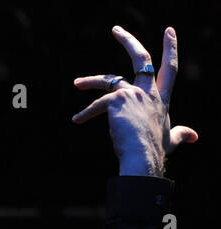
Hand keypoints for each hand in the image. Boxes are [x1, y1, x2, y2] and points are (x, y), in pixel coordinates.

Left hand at [72, 26, 197, 176]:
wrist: (143, 157)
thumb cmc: (155, 151)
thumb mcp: (171, 140)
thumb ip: (181, 134)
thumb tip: (194, 137)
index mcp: (161, 98)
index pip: (170, 68)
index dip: (170, 48)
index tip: (169, 30)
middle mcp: (149, 92)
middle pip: (142, 58)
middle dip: (128, 41)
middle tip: (116, 29)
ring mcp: (133, 94)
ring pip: (109, 80)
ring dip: (91, 80)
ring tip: (77, 83)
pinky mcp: (117, 101)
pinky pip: (96, 105)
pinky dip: (85, 113)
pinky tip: (77, 120)